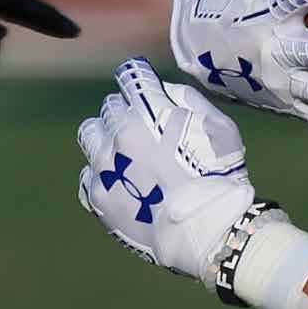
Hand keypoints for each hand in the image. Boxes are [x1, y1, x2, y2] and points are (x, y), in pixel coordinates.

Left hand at [76, 59, 264, 287]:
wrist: (206, 232)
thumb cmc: (219, 177)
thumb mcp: (219, 126)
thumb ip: (187, 100)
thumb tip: (163, 90)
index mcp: (148, 109)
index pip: (130, 76)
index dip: (140, 82)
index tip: (145, 91)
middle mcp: (118, 132)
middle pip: (111, 106)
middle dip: (127, 112)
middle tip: (146, 132)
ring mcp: (103, 166)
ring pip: (91, 134)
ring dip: (106, 137)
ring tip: (125, 154)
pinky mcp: (96, 195)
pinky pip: (88, 173)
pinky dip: (102, 174)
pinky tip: (122, 183)